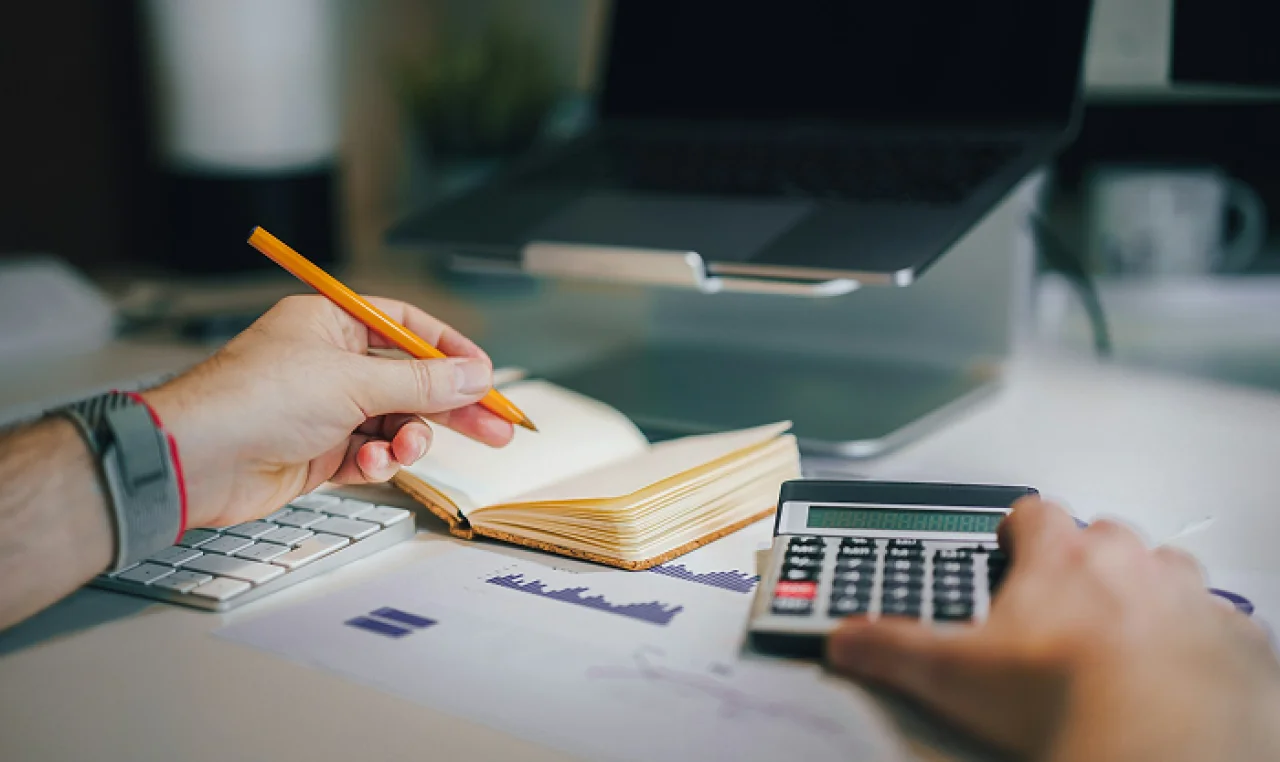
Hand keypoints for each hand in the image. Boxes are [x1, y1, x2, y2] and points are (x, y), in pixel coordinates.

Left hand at [142, 295, 513, 528]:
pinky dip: (377, 463)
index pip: (407, 327)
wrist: (197, 459)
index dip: (450, 350)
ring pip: (394, 422)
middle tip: (497, 428)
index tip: (486, 376)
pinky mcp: (319, 452)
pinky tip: (371, 466)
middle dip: (451, 406)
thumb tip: (474, 376)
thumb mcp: (352, 381)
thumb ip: (421, 382)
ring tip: (405, 449)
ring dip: (408, 439)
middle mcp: (330, 362)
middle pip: (410, 380)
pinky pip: (369, 455)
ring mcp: (325, 409)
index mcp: (332, 323)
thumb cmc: (254, 399)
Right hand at [827, 497, 1279, 760]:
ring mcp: (1187, 596)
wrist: (1162, 741)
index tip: (1009, 550)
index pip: (1033, 511)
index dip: (1018, 529)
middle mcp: (1129, 562)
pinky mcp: (1234, 639)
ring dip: (1147, 590)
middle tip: (1061, 608)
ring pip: (1167, 569)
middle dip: (1085, 561)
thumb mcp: (955, 675)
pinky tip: (1176, 671)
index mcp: (1061, 559)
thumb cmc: (1066, 697)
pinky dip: (1199, 638)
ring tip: (1123, 635)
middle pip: (1103, 536)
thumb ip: (892, 648)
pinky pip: (1219, 621)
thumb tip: (845, 639)